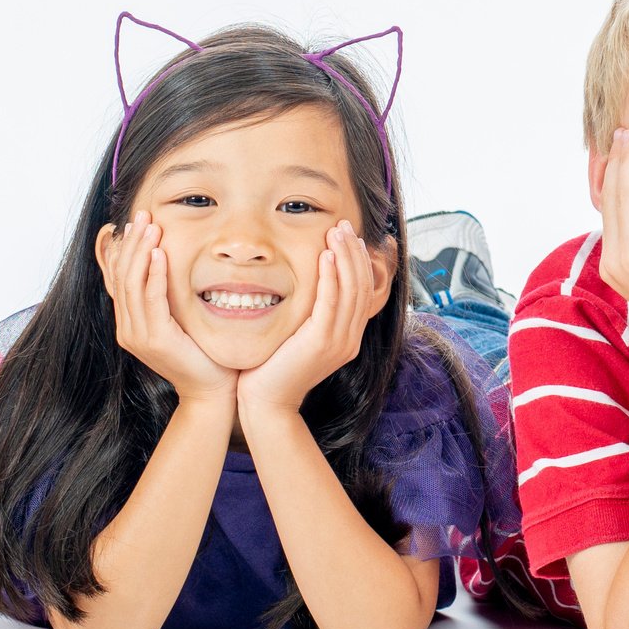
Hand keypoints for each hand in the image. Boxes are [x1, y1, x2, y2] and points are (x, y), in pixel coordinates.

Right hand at [100, 211, 235, 404]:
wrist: (211, 392)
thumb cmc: (202, 355)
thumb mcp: (179, 321)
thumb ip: (168, 298)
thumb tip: (168, 264)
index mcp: (130, 324)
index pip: (118, 278)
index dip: (124, 248)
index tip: (133, 222)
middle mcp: (128, 329)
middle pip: (122, 276)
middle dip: (132, 242)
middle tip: (142, 214)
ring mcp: (138, 336)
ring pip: (132, 284)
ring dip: (141, 251)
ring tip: (152, 226)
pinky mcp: (156, 340)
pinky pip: (151, 300)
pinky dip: (153, 275)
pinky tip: (159, 255)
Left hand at [237, 220, 387, 416]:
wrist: (266, 403)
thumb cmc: (273, 368)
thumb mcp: (297, 336)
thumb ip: (308, 314)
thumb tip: (304, 284)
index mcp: (347, 337)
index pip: (362, 292)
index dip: (359, 261)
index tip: (349, 236)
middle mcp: (349, 339)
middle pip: (362, 286)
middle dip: (354, 252)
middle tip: (344, 225)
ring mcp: (338, 342)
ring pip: (351, 290)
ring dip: (345, 256)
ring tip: (336, 231)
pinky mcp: (321, 342)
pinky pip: (331, 302)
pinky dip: (331, 276)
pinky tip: (325, 255)